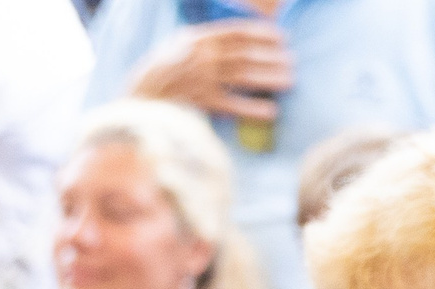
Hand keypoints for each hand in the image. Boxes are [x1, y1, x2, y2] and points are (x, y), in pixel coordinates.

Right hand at [128, 22, 294, 122]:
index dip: (261, 33)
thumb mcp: (182, 45)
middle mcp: (200, 56)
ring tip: (290, 81)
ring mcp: (200, 79)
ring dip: (268, 78)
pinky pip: (232, 105)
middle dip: (270, 57)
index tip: (282, 37)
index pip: (234, 32)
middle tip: (293, 62)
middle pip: (243, 54)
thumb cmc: (166, 71)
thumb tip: (241, 40)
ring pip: (242, 76)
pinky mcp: (201, 102)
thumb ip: (208, 41)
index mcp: (196, 38)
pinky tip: (272, 111)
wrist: (141, 95)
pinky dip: (252, 109)